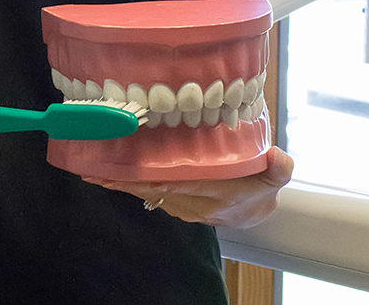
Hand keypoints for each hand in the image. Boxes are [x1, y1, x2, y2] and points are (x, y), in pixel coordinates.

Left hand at [81, 147, 292, 228]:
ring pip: (144, 190)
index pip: (175, 183)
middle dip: (120, 179)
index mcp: (212, 193)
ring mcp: (180, 203)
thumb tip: (278, 157)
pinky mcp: (174, 200)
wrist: (254, 211)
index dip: (148, 177)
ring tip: (90, 168)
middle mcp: (191, 202)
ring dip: (118, 181)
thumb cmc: (260, 186)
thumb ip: (279, 169)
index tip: (124, 168)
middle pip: (150, 188)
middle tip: (91, 168)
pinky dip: (126, 181)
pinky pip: (146, 190)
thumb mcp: (275, 177)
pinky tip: (106, 171)